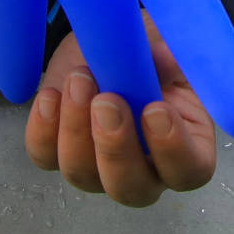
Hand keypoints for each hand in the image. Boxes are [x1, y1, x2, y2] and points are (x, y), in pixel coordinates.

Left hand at [24, 23, 217, 207]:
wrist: (108, 43)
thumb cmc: (149, 52)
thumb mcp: (168, 48)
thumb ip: (170, 57)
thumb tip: (164, 58)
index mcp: (186, 146)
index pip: (189, 171)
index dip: (173, 150)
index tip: (155, 110)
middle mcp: (144, 168)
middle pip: (132, 189)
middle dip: (115, 149)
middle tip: (107, 102)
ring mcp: (97, 167)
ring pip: (83, 175)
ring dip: (76, 130)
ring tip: (79, 81)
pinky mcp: (58, 152)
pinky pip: (46, 156)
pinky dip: (44, 129)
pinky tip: (50, 96)